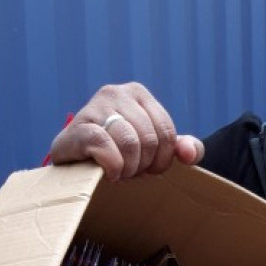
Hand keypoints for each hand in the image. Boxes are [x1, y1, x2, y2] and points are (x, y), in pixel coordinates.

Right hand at [49, 82, 203, 180]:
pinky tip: (109, 173)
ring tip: (119, 172)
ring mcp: (93, 107)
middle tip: (131, 171)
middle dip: (144, 165)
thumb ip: (182, 148)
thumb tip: (190, 154)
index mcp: (138, 93)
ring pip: (129, 142)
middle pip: (149, 139)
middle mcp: (115, 92)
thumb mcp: (156, 149)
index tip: (149, 167)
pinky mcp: (76, 128)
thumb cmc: (119, 153)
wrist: (75, 164)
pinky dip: (112, 166)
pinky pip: (104, 145)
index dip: (163, 159)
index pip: (167, 132)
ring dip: (128, 168)